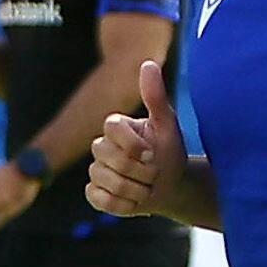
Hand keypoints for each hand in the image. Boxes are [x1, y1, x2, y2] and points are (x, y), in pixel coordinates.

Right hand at [85, 57, 179, 219]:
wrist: (171, 185)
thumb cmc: (168, 152)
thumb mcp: (167, 124)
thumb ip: (155, 95)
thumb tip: (148, 63)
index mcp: (116, 127)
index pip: (111, 128)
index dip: (132, 144)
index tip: (152, 153)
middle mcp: (101, 147)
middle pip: (106, 156)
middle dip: (138, 170)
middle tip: (153, 173)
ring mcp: (96, 171)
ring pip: (104, 179)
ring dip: (134, 189)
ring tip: (147, 187)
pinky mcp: (94, 193)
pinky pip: (100, 199)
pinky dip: (123, 204)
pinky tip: (135, 200)